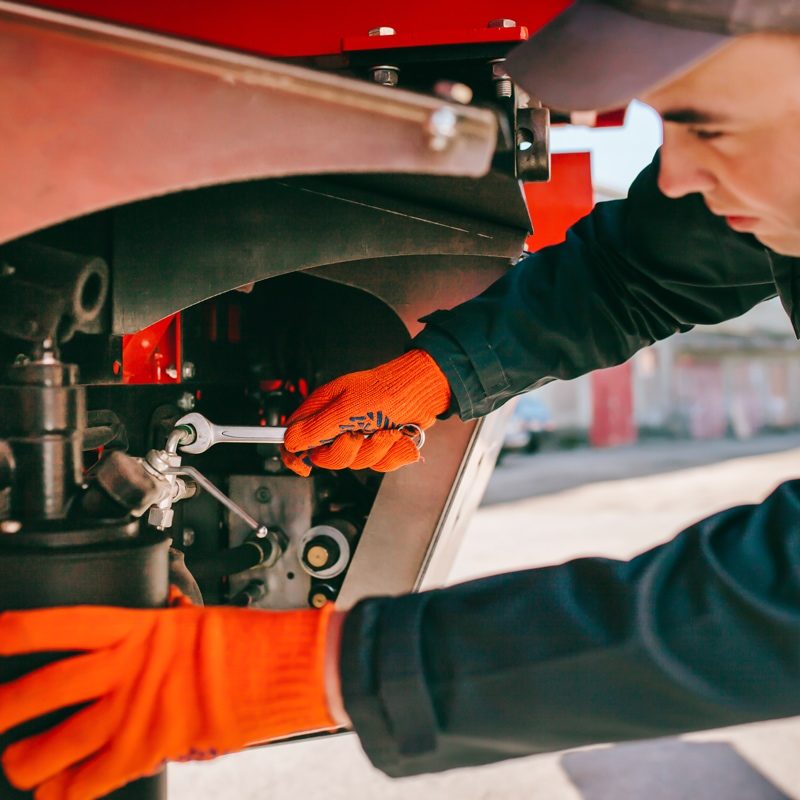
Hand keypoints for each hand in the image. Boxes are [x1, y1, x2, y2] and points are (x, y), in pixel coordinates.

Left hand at [0, 594, 334, 799]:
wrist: (275, 670)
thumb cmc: (241, 640)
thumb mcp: (191, 619)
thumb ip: (157, 627)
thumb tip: (148, 621)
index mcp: (135, 626)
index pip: (56, 626)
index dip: (13, 632)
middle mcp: (125, 668)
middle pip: (43, 689)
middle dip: (5, 708)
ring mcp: (133, 711)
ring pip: (56, 743)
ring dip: (27, 760)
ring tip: (18, 764)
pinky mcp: (148, 748)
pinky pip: (92, 780)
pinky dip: (67, 793)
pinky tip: (55, 795)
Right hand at [281, 349, 450, 475]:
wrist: (422, 391)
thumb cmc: (386, 390)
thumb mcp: (347, 408)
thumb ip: (317, 427)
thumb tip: (290, 441)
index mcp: (322, 409)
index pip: (294, 437)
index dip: (294, 455)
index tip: (304, 466)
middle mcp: (337, 424)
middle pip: (326, 458)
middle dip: (346, 451)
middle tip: (359, 435)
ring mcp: (358, 436)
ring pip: (356, 463)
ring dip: (376, 449)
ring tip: (387, 430)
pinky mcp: (378, 445)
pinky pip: (379, 464)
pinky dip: (393, 452)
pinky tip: (399, 437)